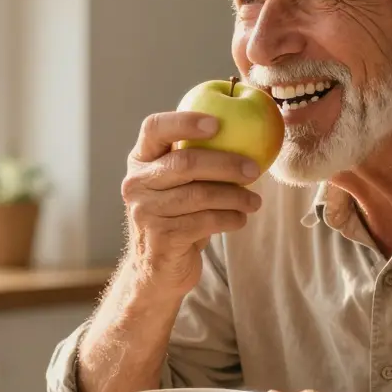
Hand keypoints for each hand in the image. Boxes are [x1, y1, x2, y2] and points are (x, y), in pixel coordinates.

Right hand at [120, 111, 262, 297]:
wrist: (158, 269)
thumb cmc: (178, 216)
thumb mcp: (179, 185)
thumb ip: (196, 159)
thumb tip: (249, 134)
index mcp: (140, 160)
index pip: (154, 128)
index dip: (184, 122)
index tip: (217, 124)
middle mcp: (136, 183)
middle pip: (185, 163)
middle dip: (226, 164)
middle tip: (254, 169)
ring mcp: (145, 212)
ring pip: (199, 195)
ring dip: (235, 196)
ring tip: (254, 201)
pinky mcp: (160, 238)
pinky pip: (204, 221)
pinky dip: (229, 219)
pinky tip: (240, 219)